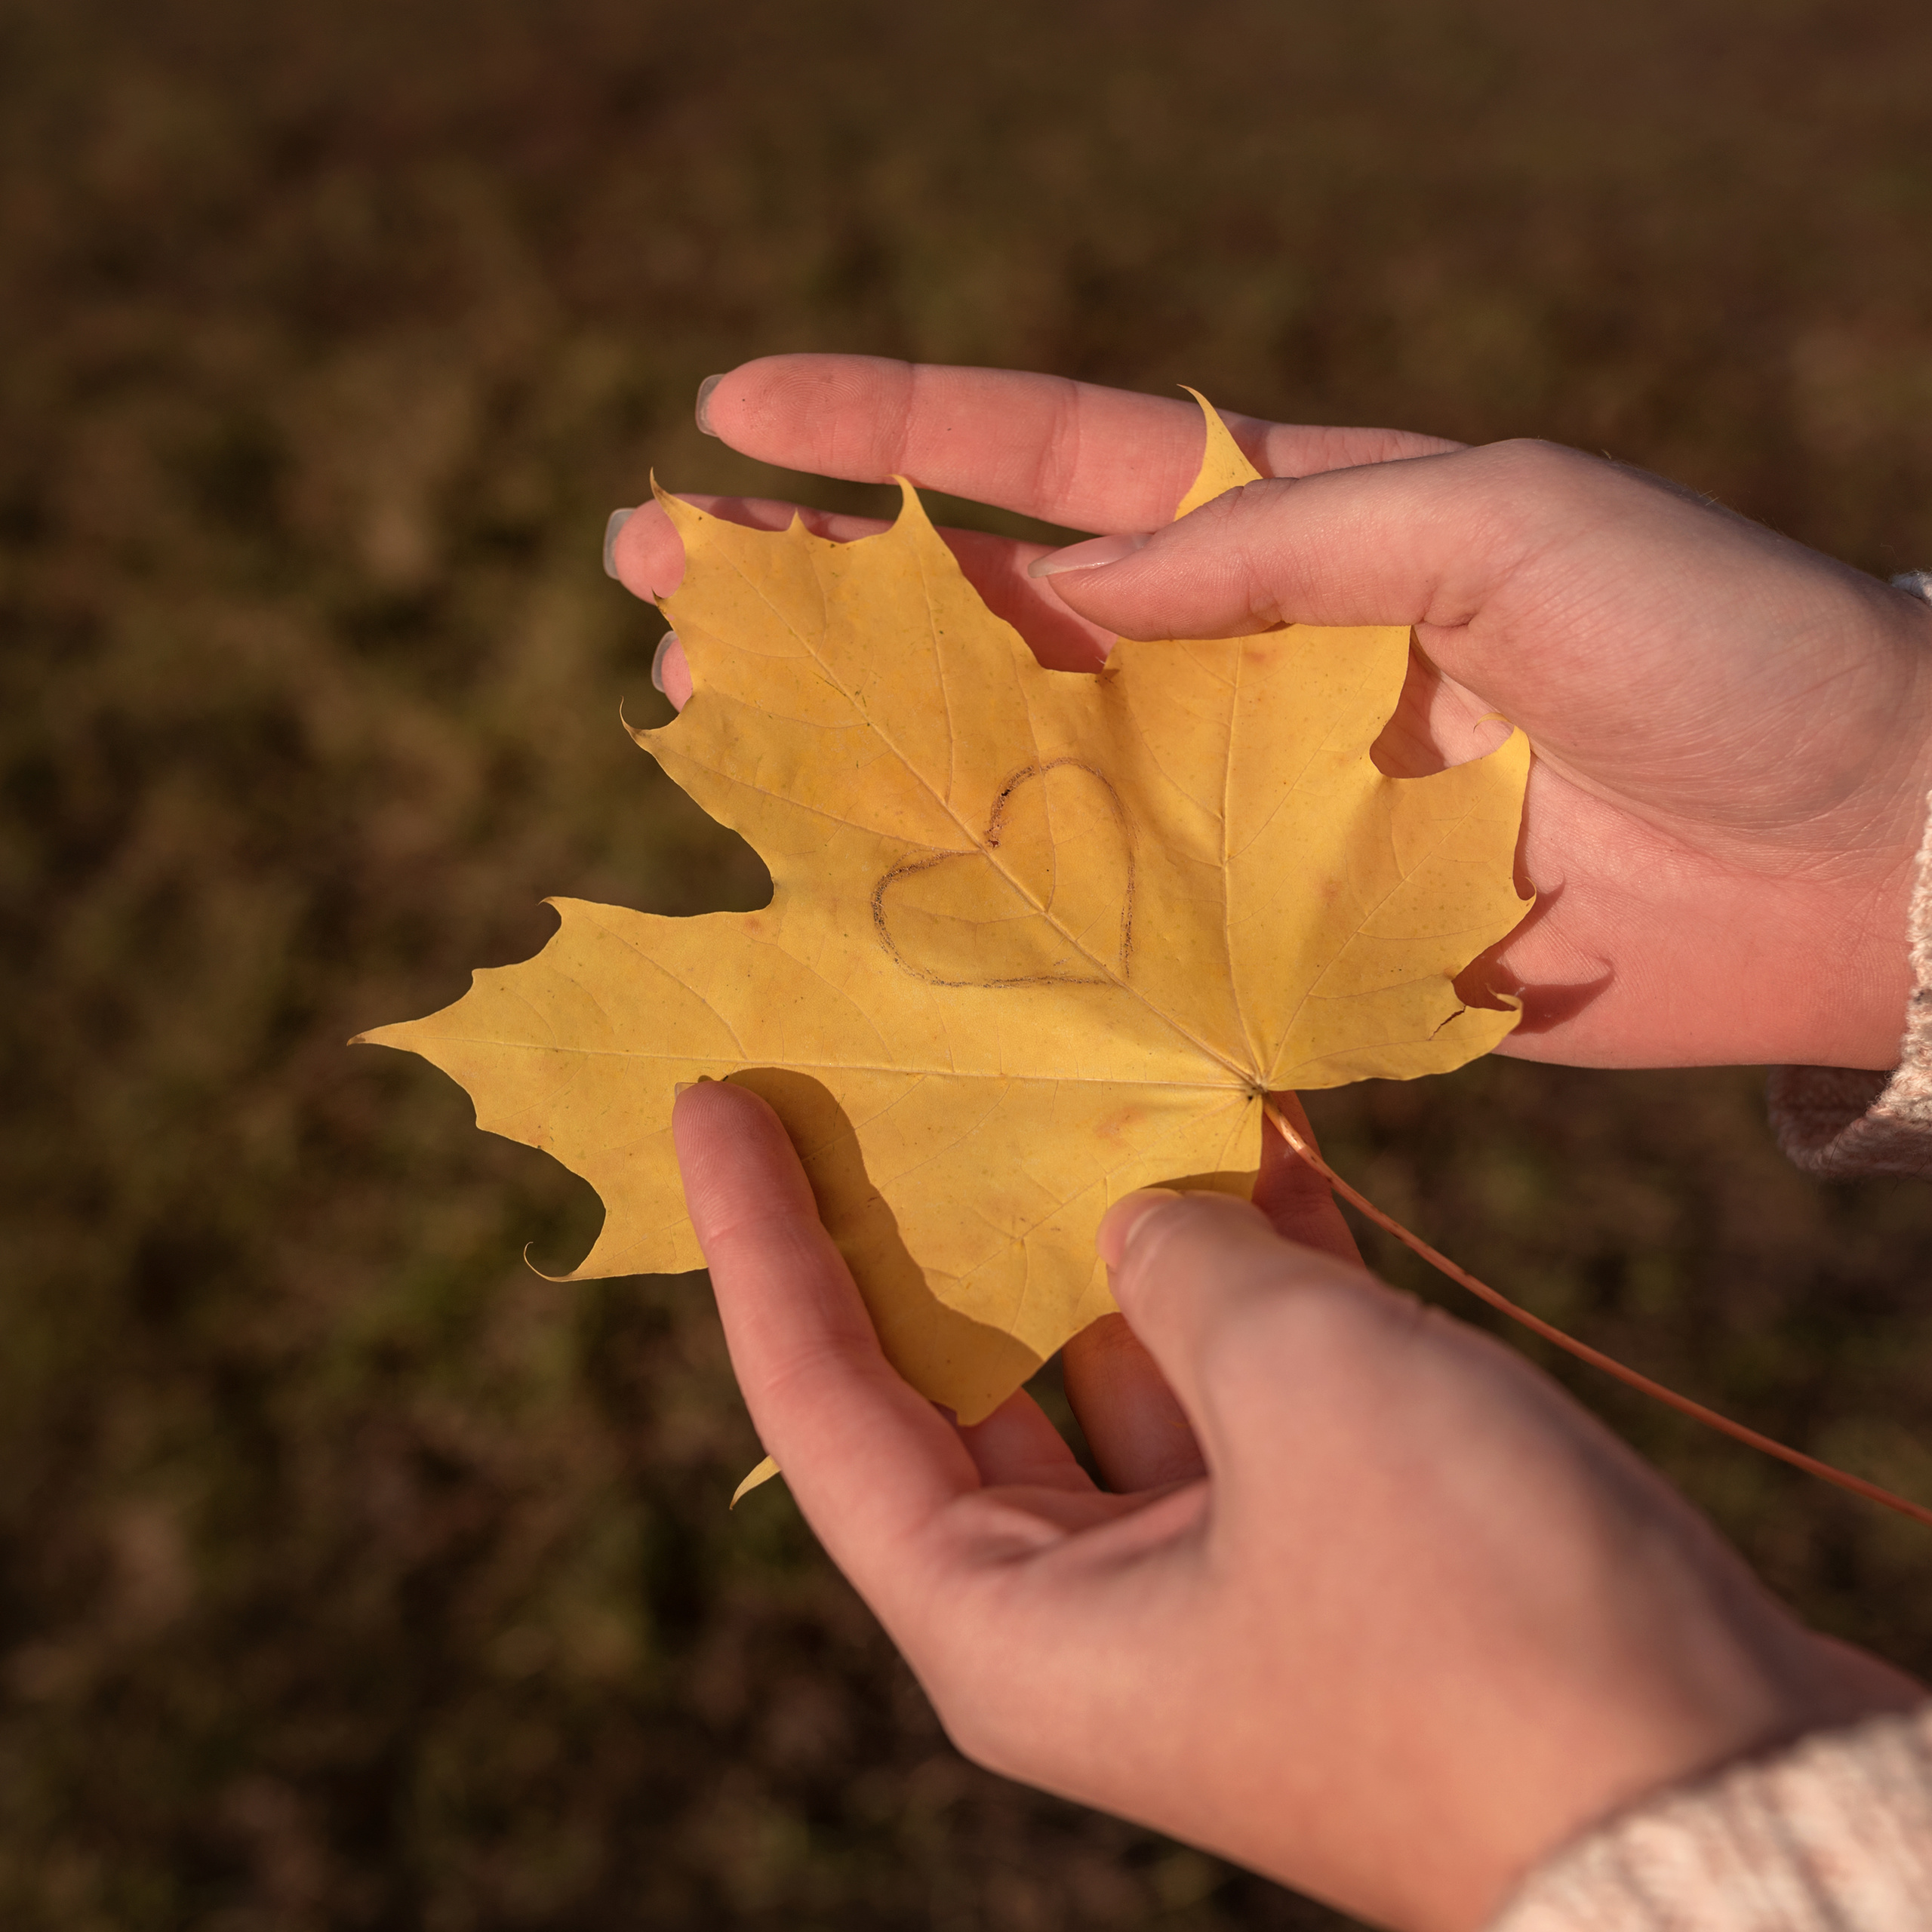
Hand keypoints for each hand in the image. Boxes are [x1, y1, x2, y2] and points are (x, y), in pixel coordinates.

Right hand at [610, 355, 1931, 1071]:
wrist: (1853, 853)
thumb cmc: (1716, 645)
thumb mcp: (1508, 525)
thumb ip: (1286, 541)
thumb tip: (1080, 584)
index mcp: (1289, 526)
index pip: (1051, 460)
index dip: (890, 435)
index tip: (729, 416)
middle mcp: (1238, 666)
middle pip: (991, 627)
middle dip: (822, 598)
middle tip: (652, 579)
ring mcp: (1242, 813)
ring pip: (1017, 782)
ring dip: (867, 763)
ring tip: (712, 739)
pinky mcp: (1280, 947)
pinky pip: (1111, 939)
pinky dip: (997, 933)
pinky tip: (874, 919)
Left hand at [674, 1079, 1919, 1931]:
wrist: (1711, 1786)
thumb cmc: (1463, 1601)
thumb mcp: (1294, 1384)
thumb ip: (1184, 1268)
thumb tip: (1148, 1217)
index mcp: (1003, 1622)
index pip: (824, 1405)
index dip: (760, 1245)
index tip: (717, 1105)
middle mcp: (1080, 1609)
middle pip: (962, 1381)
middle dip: (950, 1223)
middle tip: (906, 1067)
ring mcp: (1205, 1577)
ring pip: (1119, 1368)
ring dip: (1129, 1229)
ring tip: (1092, 1069)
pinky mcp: (1324, 1548)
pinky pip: (1243, 1386)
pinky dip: (1246, 1274)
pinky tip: (1257, 1145)